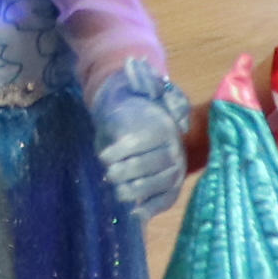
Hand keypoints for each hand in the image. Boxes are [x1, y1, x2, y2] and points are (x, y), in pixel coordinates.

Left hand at [90, 68, 192, 217]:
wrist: (146, 123)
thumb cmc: (137, 107)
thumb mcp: (139, 89)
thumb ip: (139, 78)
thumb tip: (134, 64)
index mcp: (165, 128)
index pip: (146, 141)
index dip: (125, 149)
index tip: (104, 154)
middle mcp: (174, 151)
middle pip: (154, 165)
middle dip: (129, 172)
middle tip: (108, 175)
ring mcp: (174, 170)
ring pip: (160, 184)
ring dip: (138, 191)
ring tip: (118, 193)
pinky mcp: (171, 186)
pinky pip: (166, 199)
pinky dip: (152, 208)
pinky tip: (136, 214)